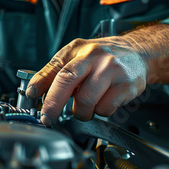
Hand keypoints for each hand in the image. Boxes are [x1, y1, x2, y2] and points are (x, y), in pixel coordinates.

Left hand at [26, 37, 147, 125]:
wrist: (137, 53)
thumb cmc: (101, 57)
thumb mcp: (75, 56)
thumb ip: (54, 72)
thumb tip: (33, 90)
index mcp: (78, 50)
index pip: (56, 68)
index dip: (40, 84)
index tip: (31, 97)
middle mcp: (95, 58)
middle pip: (68, 82)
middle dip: (53, 105)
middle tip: (47, 118)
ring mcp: (112, 71)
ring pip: (86, 101)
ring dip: (80, 112)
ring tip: (84, 106)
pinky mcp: (126, 86)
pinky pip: (104, 109)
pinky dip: (99, 112)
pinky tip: (101, 102)